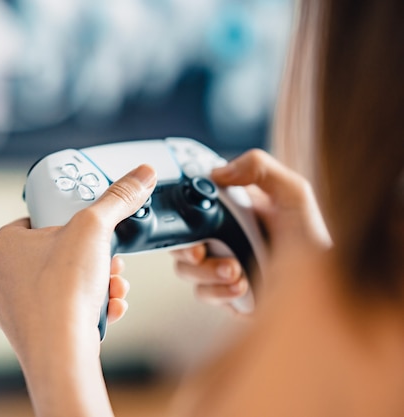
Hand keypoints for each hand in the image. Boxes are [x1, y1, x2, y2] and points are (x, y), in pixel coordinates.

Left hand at [0, 165, 155, 415]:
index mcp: (3, 245)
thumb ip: (118, 198)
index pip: (38, 220)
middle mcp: (2, 275)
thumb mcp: (95, 228)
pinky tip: (107, 309)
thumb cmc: (61, 290)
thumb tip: (141, 174)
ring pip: (63, 283)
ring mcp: (14, 306)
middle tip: (109, 262)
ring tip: (112, 287)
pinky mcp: (31, 330)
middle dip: (92, 259)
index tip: (92, 231)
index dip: (70, 224)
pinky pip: (64, 310)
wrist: (60, 351)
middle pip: (57, 254)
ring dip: (96, 283)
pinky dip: (88, 307)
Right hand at [171, 149, 331, 312]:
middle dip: (187, 248)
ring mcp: (223, 266)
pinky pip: (204, 293)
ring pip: (188, 269)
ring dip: (206, 271)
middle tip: (202, 251)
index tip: (189, 216)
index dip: (185, 210)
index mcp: (235, 210)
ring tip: (235, 271)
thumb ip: (260, 169)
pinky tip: (242, 287)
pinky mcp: (226, 294)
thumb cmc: (315, 242)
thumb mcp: (294, 193)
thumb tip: (218, 171)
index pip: (195, 205)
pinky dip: (219, 291)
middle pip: (182, 239)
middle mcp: (225, 237)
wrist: (326, 290)